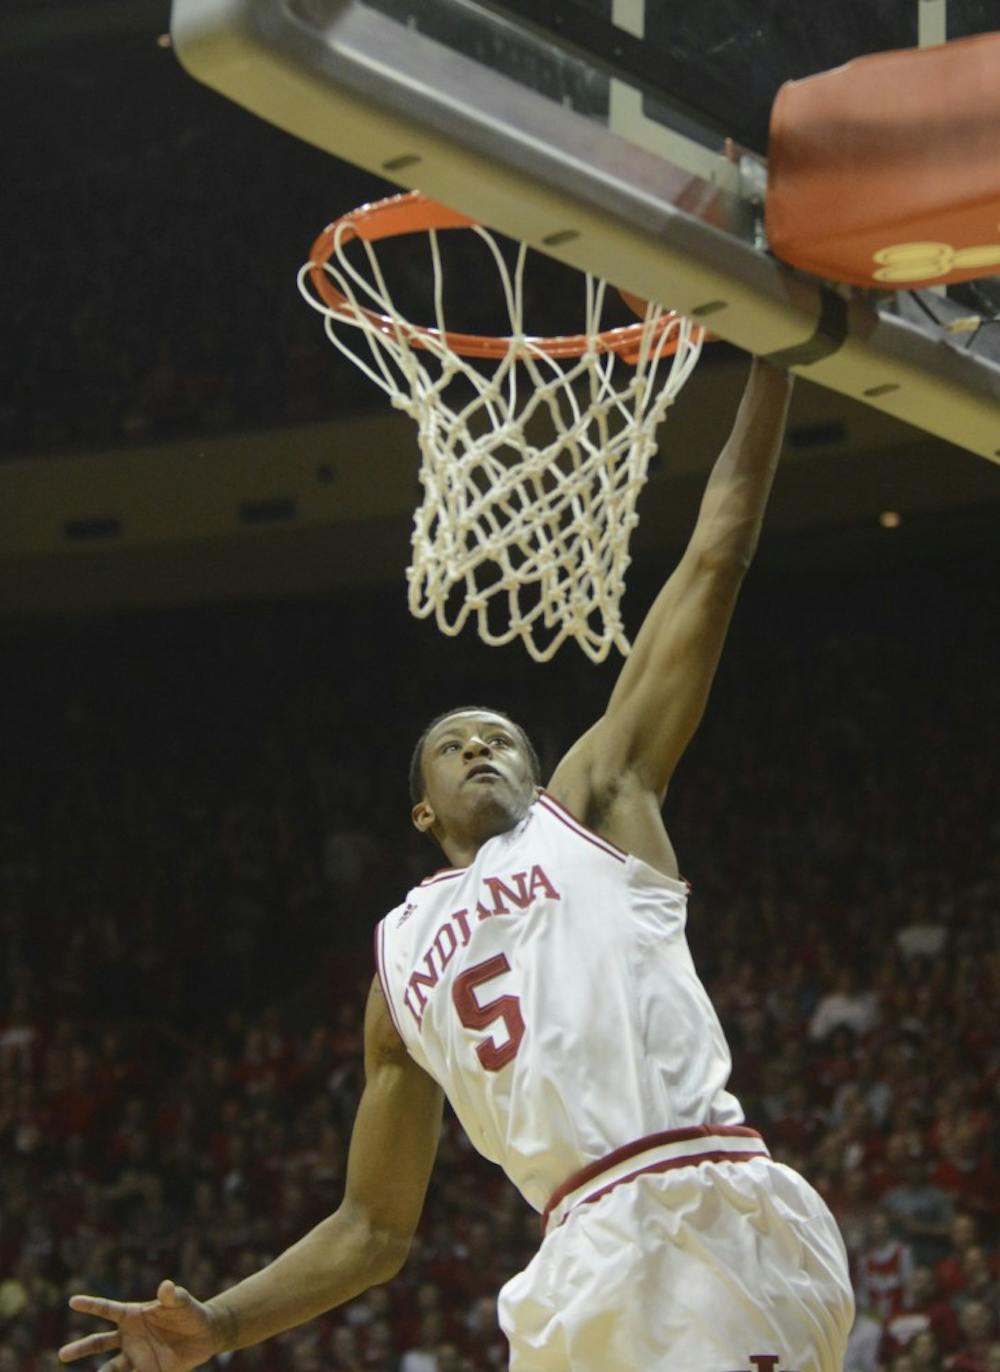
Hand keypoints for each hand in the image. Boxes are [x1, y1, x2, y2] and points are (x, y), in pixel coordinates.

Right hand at [58, 1279, 223, 1371]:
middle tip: (62, 1354)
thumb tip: (166, 1287)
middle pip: (99, 1343)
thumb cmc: (189, 1312)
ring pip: (111, 1369)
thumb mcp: (182, 1302)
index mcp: (133, 1315)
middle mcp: (129, 1337)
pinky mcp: (147, 1371)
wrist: (204, 1335)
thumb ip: (173, 1296)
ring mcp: (136, 1356)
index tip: (72, 1300)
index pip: (107, 1309)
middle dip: (81, 1348)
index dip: (91, 1304)